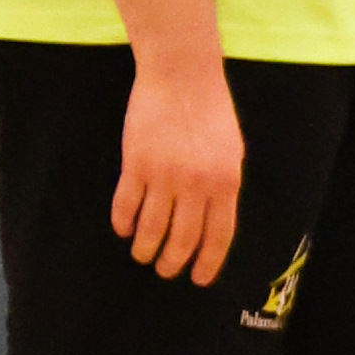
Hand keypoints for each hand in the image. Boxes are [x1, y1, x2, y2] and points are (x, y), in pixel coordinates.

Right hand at [113, 59, 244, 284]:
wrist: (182, 75)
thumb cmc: (211, 111)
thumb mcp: (231, 150)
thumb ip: (223, 185)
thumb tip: (214, 223)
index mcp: (226, 181)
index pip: (219, 235)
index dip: (208, 262)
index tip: (198, 279)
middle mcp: (197, 184)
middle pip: (182, 239)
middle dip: (172, 262)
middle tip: (164, 270)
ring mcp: (165, 176)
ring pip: (151, 229)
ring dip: (145, 248)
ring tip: (142, 254)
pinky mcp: (136, 165)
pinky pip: (126, 206)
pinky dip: (123, 223)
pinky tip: (124, 229)